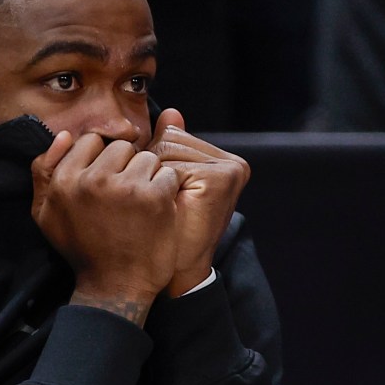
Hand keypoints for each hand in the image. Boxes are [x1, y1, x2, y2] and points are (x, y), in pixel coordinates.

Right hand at [30, 131, 181, 325]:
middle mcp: (93, 180)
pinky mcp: (154, 197)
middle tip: (125, 198)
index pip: (91, 141)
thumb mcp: (46, 215)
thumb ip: (44, 172)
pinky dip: (166, 190)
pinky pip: (167, 173)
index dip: (102, 160)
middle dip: (126, 167)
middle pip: (121, 146)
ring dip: (148, 177)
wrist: (114, 288)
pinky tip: (156, 212)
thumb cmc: (82, 250)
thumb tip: (63, 135)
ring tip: (140, 205)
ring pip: (146, 157)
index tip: (107, 184)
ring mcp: (125, 187)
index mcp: (64, 181)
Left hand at [153, 110, 249, 296]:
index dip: (152, 164)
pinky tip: (166, 209)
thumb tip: (170, 112)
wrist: (175, 272)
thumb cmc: (167, 232)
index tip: (159, 194)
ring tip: (163, 207)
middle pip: (169, 140)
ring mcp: (230, 170)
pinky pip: (170, 166)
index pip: (172, 136)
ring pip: (166, 151)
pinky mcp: (222, 178)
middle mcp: (233, 163)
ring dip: (153, 180)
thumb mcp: (166, 185)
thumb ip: (169, 149)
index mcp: (223, 161)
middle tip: (159, 204)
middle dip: (152, 170)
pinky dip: (158, 188)